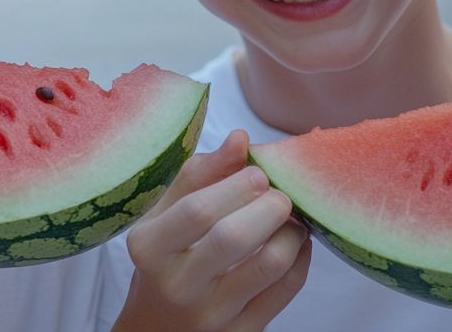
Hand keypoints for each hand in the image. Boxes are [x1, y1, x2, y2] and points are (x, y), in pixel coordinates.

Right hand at [112, 130, 311, 331]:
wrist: (158, 329)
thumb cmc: (165, 260)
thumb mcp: (164, 215)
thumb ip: (200, 174)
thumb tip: (241, 139)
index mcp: (150, 248)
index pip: (198, 210)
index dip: (236, 184)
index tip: (257, 173)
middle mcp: (177, 286)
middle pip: (233, 237)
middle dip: (269, 205)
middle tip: (280, 194)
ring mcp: (211, 316)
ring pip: (268, 265)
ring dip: (292, 232)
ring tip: (291, 218)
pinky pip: (285, 290)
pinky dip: (301, 258)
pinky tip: (295, 243)